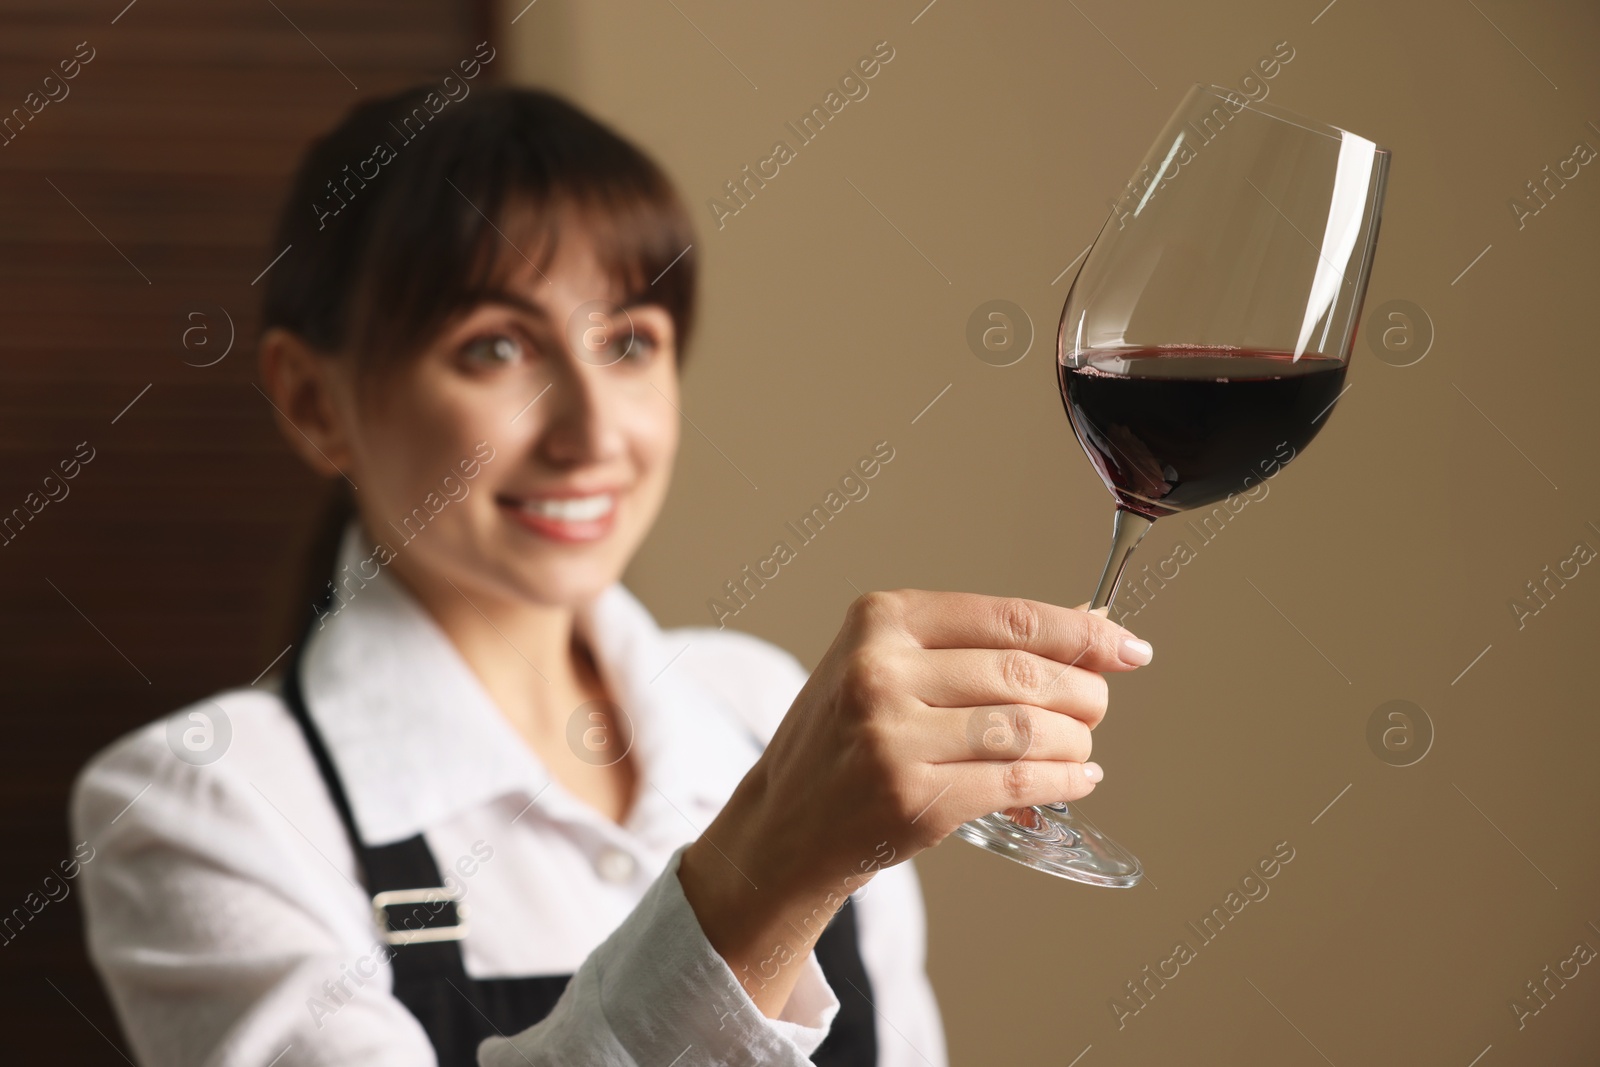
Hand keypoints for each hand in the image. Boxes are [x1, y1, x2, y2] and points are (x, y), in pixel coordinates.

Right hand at [678, 589, 1151, 1014]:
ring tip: (1079, 749)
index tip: (1125, 646)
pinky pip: (1017, 781)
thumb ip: (972, 647)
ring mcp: (893, 737)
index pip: (1008, 618)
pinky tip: (1075, 781)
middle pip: (1025, 673)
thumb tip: (1089, 630)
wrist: (784, 824)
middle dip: (1083, 693)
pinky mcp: (912, 798)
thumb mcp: (886, 666)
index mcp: (880, 621)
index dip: (1081, 632)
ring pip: (1028, 729)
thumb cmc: (845, 737)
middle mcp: (881, 671)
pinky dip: (1061, 782)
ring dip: (1074, 743)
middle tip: (1096, 706)